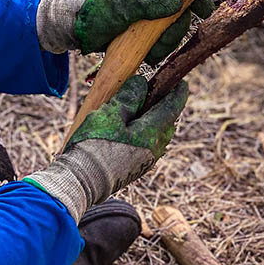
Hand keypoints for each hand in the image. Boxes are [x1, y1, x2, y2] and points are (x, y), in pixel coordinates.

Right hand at [24, 76, 187, 220]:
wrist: (81, 181)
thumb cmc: (94, 146)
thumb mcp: (110, 114)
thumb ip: (128, 98)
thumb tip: (142, 84)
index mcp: (151, 134)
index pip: (172, 109)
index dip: (178, 94)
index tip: (182, 83)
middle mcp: (154, 149)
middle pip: (167, 124)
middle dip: (166, 108)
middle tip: (159, 94)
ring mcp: (146, 161)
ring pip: (158, 136)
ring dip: (155, 121)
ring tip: (143, 110)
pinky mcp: (136, 169)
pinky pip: (148, 146)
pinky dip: (146, 134)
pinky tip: (132, 130)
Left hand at [36, 0, 213, 63]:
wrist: (72, 28)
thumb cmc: (94, 10)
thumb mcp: (122, 5)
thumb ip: (150, 3)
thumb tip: (179, 1)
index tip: (207, 9)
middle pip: (180, 13)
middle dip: (175, 31)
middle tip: (163, 41)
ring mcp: (148, 18)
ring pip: (172, 32)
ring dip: (165, 45)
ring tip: (148, 52)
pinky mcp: (143, 35)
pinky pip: (161, 45)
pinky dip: (156, 53)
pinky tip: (143, 55)